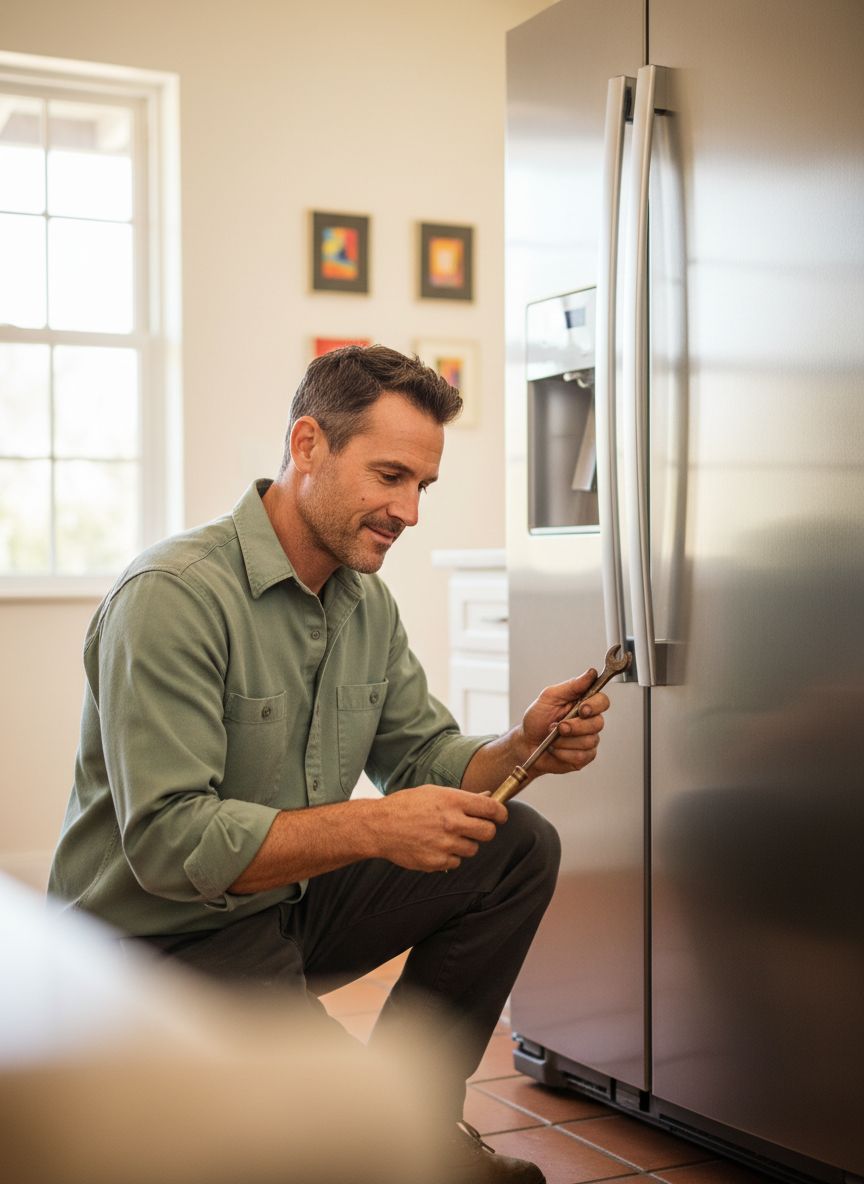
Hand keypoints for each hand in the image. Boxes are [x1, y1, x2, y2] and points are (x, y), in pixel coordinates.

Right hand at [374, 785, 507, 872]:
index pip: (491, 809)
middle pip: (488, 832)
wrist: (380, 826)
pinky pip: (456, 861)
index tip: (500, 817)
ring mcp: (445, 844)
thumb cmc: (406, 806)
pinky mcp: (437, 861)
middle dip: (485, 830)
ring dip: (465, 844)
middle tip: (476, 828)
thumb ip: (461, 797)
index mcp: (452, 801)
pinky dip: (449, 856)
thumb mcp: (434, 792)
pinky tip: (435, 846)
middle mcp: (451, 822)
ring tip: (446, 836)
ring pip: (473, 849)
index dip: (501, 813)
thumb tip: (487, 797)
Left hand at [518, 669, 609, 777]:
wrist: (526, 743)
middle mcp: (589, 722)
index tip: (582, 708)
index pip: (602, 701)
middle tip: (559, 726)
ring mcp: (588, 740)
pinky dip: (563, 753)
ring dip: (565, 740)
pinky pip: (581, 756)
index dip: (595, 705)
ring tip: (553, 738)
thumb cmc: (537, 719)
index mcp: (583, 704)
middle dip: (575, 726)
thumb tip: (591, 673)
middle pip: (598, 723)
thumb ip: (571, 685)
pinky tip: (556, 749)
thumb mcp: (549, 697)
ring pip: (589, 741)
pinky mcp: (584, 757)